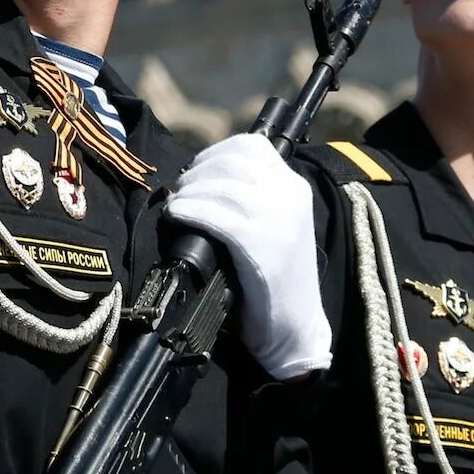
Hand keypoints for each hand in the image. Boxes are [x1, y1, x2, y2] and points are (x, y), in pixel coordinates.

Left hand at [164, 134, 328, 377]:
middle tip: (181, 192)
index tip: (196, 170)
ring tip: (177, 207)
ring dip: (189, 192)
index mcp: (296, 187)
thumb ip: (253, 197)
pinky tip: (178, 216)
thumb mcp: (276, 225)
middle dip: (197, 171)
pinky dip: (190, 210)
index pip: (252, 145)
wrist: (295, 327)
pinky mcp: (260, 244)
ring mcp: (277, 219)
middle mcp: (289, 196)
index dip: (215, 152)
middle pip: (231, 161)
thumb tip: (203, 177)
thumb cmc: (275, 278)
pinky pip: (216, 215)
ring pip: (221, 185)